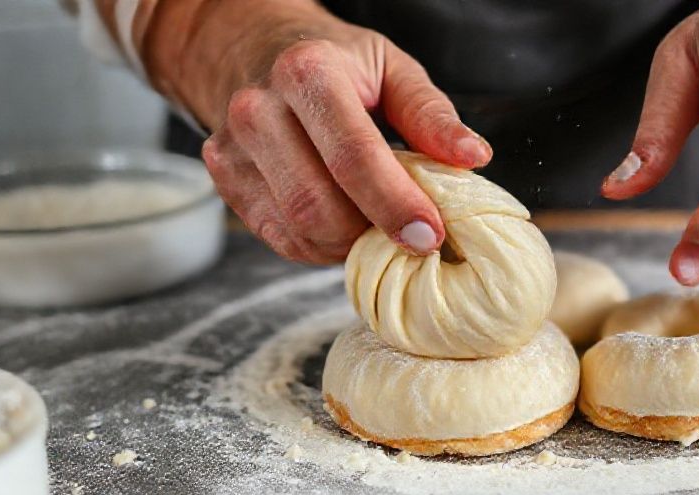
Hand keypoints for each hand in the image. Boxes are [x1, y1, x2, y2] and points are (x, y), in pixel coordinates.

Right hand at [149, 1, 490, 262]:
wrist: (252, 46)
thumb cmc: (334, 61)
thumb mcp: (390, 68)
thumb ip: (430, 114)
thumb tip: (472, 157)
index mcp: (308, 74)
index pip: (353, 156)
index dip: (395, 204)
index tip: (430, 235)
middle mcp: (259, 111)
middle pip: (318, 205)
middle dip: (372, 234)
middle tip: (410, 236)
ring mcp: (233, 149)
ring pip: (298, 229)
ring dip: (348, 244)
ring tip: (378, 224)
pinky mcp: (226, 181)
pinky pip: (280, 238)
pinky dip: (321, 246)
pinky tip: (344, 225)